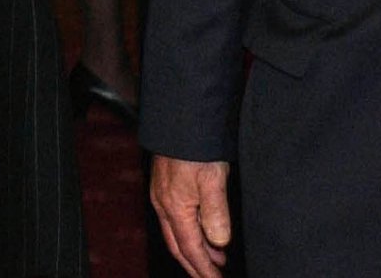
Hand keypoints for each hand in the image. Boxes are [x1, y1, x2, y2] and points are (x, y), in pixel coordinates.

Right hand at [151, 156, 228, 277]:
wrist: (179, 119)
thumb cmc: (195, 147)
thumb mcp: (213, 180)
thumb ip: (216, 214)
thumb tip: (218, 242)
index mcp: (175, 208)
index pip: (190, 249)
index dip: (204, 269)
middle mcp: (164, 204)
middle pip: (178, 245)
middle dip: (195, 265)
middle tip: (212, 276)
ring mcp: (162, 194)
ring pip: (177, 232)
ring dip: (195, 248)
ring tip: (216, 257)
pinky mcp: (166, 184)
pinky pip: (175, 218)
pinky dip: (190, 231)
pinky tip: (203, 227)